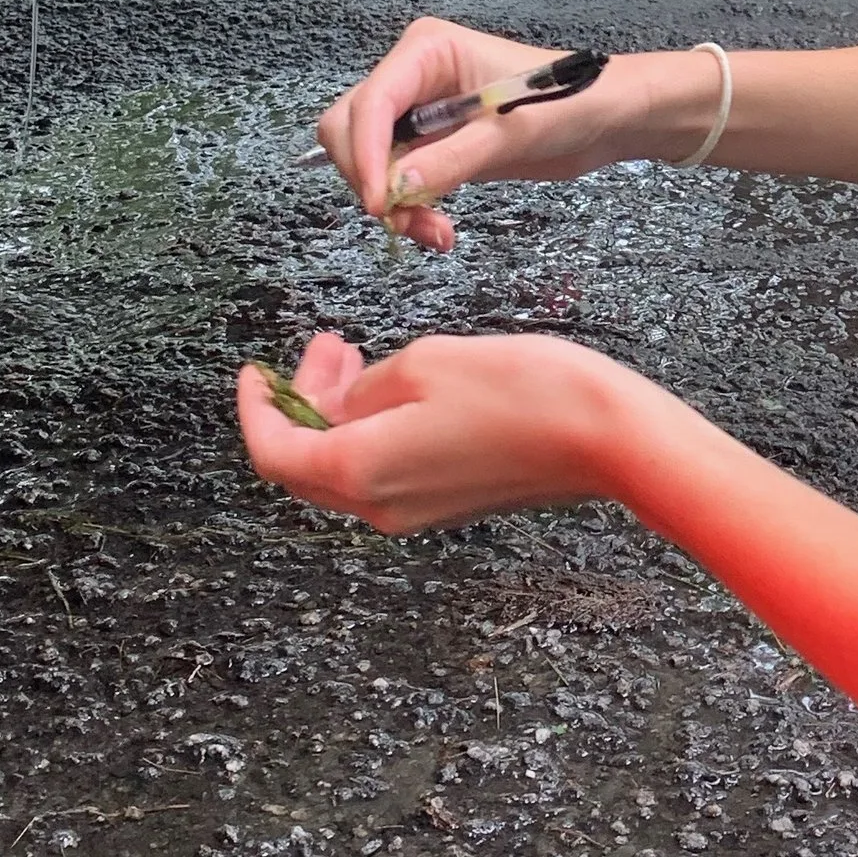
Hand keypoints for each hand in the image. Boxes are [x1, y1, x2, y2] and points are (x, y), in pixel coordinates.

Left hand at [235, 327, 649, 531]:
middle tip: (324, 346)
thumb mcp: (424, 363)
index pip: (274, 451)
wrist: (604, 438)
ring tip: (355, 355)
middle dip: (301, 401)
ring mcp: (415, 511)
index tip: (253, 372)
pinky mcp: (447, 502)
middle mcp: (380, 505)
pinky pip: (383, 471)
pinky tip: (394, 385)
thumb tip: (343, 403)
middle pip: (306, 463)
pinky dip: (370, 429)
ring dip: (338, 412)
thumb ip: (364, 387)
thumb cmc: (523, 392)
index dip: (255, 409)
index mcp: (361, 470)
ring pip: (345, 466)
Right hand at [312, 17, 715, 251]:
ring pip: (368, 160)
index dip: (364, 153)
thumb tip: (397, 189)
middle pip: (351, 129)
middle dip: (372, 179)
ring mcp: (418, 110)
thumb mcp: (512, 133)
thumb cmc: (571, 103)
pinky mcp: (431, 143)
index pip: (371, 101)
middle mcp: (413, 76)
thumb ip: (451, 159)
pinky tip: (439, 228)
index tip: (380, 203)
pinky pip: (394, 178)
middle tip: (408, 222)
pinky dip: (407, 207)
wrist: (608, 120)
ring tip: (436, 233)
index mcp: (428, 51)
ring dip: (391, 202)